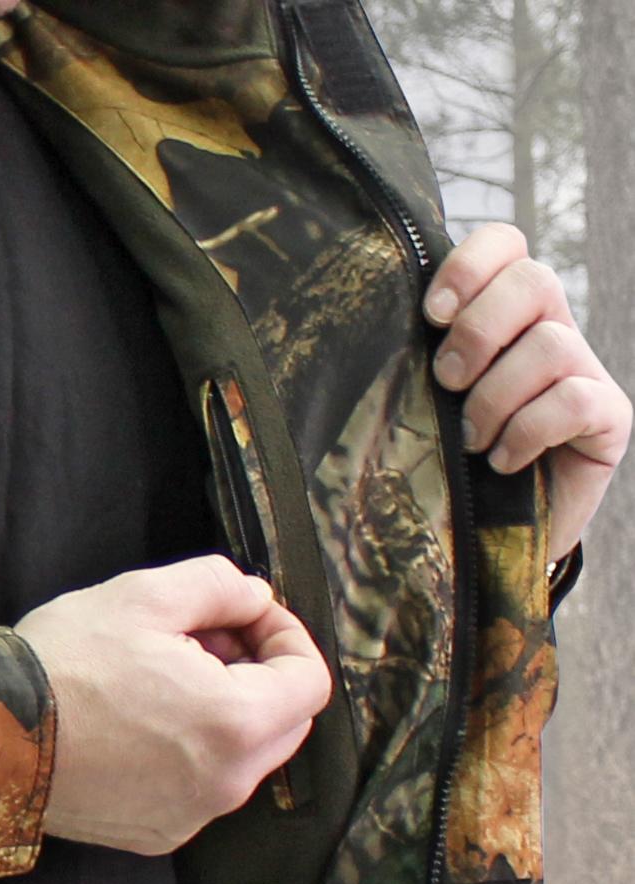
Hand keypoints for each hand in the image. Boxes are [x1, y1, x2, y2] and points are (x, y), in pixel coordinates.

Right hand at [14, 555, 331, 854]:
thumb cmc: (64, 661)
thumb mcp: (144, 594)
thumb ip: (220, 585)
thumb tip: (256, 599)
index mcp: (237, 724)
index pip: (311, 682)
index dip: (287, 636)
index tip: (246, 615)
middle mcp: (227, 783)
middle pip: (286, 722)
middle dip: (259, 672)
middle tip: (204, 638)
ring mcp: (193, 817)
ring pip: (244, 755)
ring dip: (227, 710)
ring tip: (165, 675)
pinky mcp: (158, 834)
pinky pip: (203, 785)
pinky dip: (193, 749)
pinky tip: (141, 720)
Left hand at [424, 222, 631, 559]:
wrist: (491, 538)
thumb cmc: (452, 465)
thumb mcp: (426, 403)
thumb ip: (416, 360)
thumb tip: (372, 328)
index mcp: (506, 315)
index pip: (506, 245)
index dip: (471, 264)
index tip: (433, 313)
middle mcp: (552, 331)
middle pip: (535, 280)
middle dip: (480, 331)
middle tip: (447, 380)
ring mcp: (586, 372)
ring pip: (551, 345)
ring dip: (497, 396)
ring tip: (472, 439)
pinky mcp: (611, 417)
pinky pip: (574, 400)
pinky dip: (528, 430)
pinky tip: (503, 461)